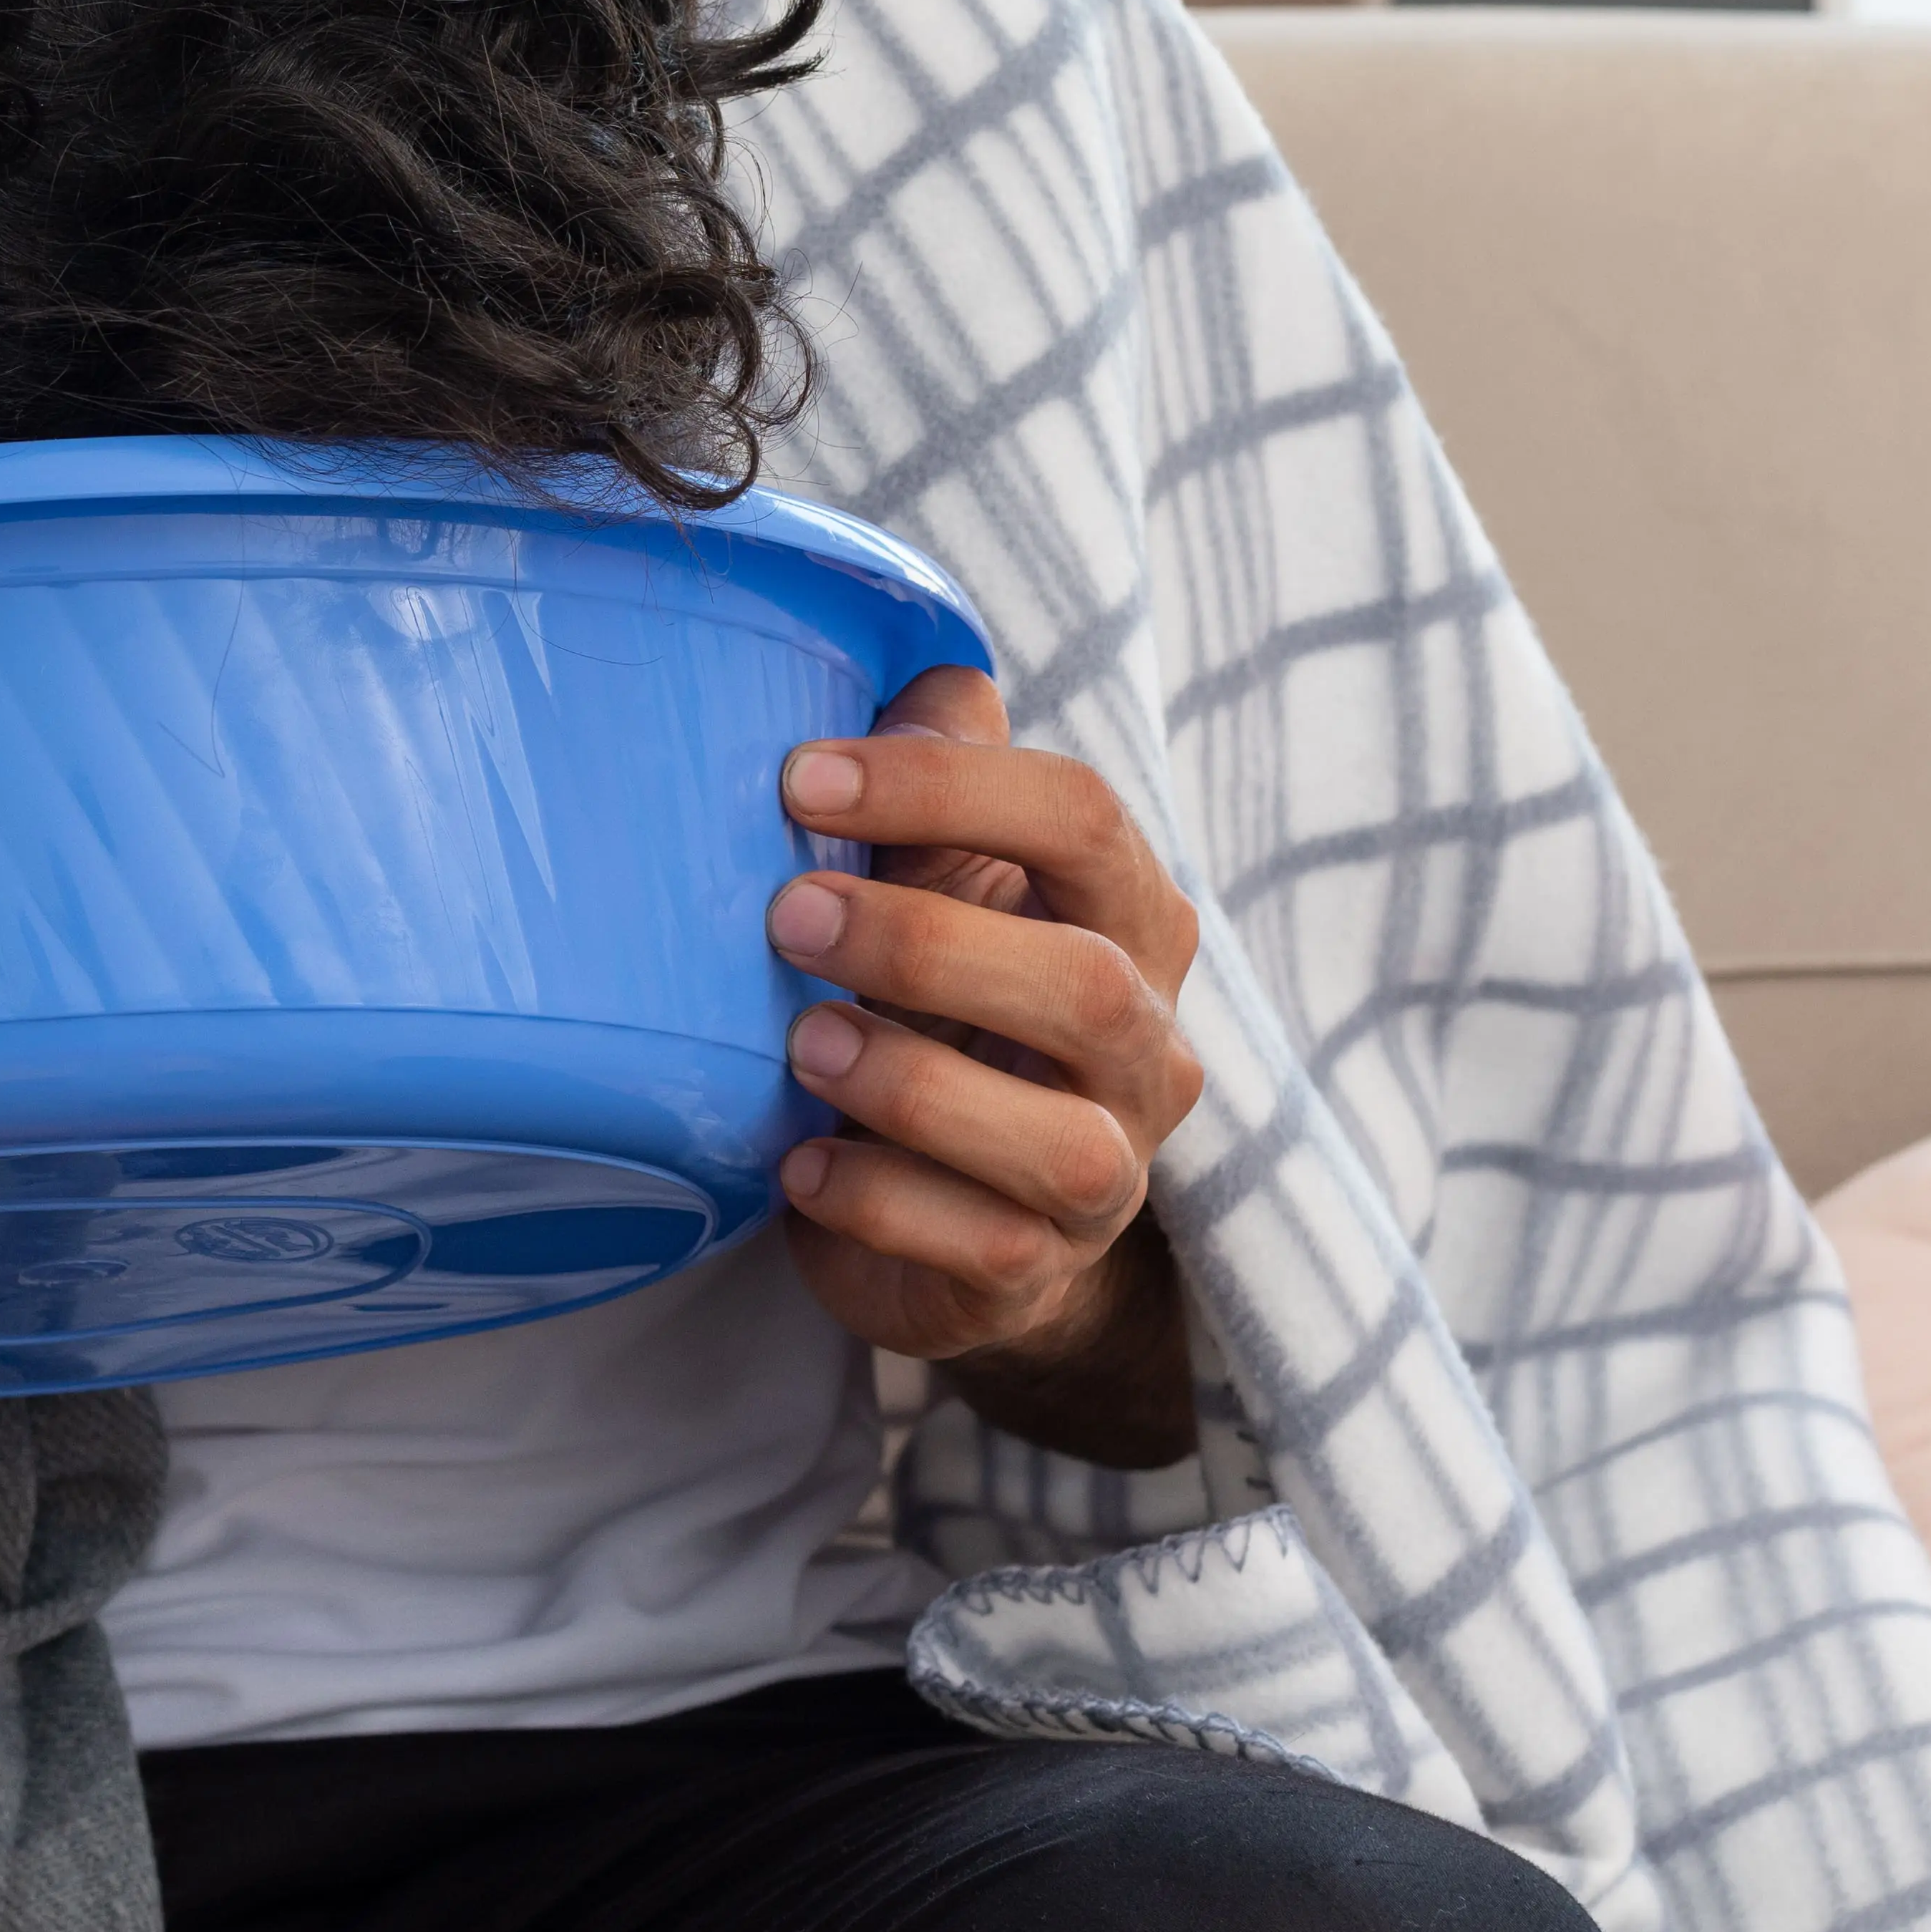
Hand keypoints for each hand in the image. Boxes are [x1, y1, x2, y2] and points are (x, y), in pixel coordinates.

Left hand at [764, 667, 1206, 1471]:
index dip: (943, 786)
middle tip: (786, 917)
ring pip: (1052, 1138)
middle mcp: (1144, 1044)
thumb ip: (947, 776)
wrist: (973, 1214)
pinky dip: (874, 1201)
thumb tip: (925, 661)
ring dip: (908, 1083)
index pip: (1081, 819)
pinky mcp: (1039, 1270)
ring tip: (796, 1044)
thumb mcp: (950, 884)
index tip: (799, 779)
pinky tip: (796, 1163)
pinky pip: (979, 1247)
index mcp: (1126, 916)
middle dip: (925, 941)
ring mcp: (1108, 1172)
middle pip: (1087, 981)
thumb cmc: (949, 1010)